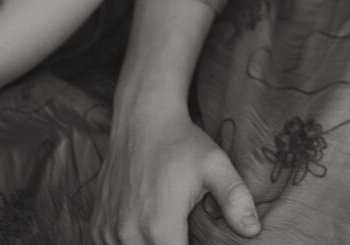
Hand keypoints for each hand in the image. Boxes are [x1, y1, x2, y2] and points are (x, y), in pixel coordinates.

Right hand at [92, 109, 259, 243]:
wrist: (143, 117)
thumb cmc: (182, 141)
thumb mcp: (215, 165)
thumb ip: (236, 199)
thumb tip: (253, 230)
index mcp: (160, 228)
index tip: (196, 240)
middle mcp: (129, 234)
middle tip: (184, 232)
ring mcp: (108, 231)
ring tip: (164, 232)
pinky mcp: (97, 225)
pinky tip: (143, 233)